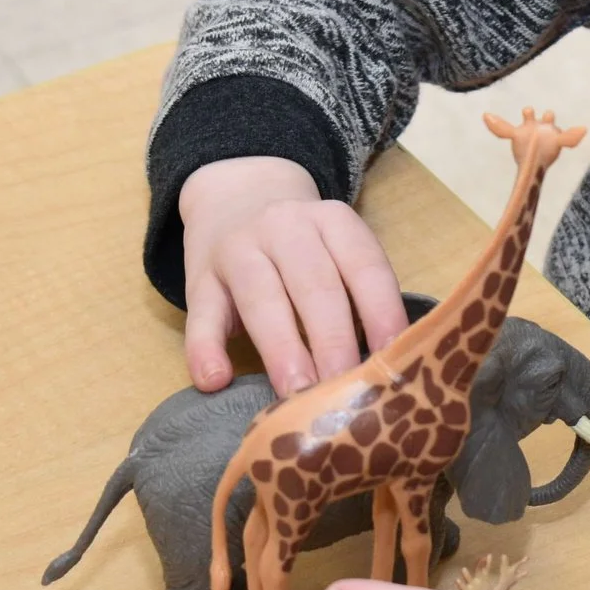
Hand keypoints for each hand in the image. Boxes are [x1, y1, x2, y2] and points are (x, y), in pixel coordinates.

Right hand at [176, 156, 410, 394]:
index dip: (382, 314)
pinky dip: (205, 349)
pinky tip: (215, 380)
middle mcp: (286, 227)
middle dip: (333, 343)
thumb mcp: (335, 246)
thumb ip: (356, 291)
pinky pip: (201, 315)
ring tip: (295, 395)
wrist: (235, 193)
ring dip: (282, 350)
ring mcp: (238, 249)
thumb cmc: (301, 243)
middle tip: (344, 392)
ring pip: (262, 299)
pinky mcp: (198, 278)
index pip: (364, 267)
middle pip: (315, 286)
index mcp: (333, 221)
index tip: (391, 361)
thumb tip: (385, 363)